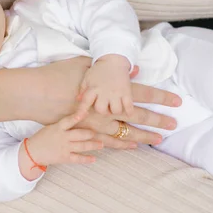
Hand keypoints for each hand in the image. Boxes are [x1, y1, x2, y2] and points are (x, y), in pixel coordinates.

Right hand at [0, 57, 180, 145]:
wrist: (35, 93)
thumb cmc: (59, 75)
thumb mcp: (85, 66)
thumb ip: (110, 69)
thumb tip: (134, 70)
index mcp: (109, 89)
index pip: (142, 93)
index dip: (161, 98)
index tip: (177, 102)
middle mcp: (106, 107)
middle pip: (138, 115)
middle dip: (158, 120)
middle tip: (174, 125)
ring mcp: (97, 123)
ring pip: (126, 132)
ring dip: (143, 136)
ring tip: (158, 140)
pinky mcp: (85, 132)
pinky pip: (108, 142)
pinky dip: (122, 144)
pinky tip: (132, 147)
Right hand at [26, 113, 101, 166]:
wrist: (32, 152)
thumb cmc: (42, 138)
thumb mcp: (51, 127)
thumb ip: (64, 125)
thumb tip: (77, 118)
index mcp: (58, 128)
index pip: (69, 120)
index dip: (77, 116)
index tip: (85, 112)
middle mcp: (62, 137)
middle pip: (79, 134)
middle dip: (90, 134)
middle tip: (98, 133)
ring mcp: (64, 148)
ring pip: (81, 146)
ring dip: (92, 145)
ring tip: (101, 144)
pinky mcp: (64, 158)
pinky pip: (77, 158)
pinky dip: (86, 159)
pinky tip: (93, 158)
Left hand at [77, 55, 133, 115]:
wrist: (114, 60)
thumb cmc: (99, 70)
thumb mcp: (88, 78)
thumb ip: (83, 89)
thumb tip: (78, 100)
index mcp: (93, 88)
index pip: (85, 102)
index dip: (81, 111)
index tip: (78, 118)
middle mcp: (104, 92)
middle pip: (102, 110)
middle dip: (103, 110)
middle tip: (105, 105)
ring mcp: (116, 92)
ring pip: (116, 110)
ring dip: (115, 110)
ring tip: (115, 105)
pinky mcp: (127, 92)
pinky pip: (129, 106)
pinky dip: (129, 111)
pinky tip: (127, 110)